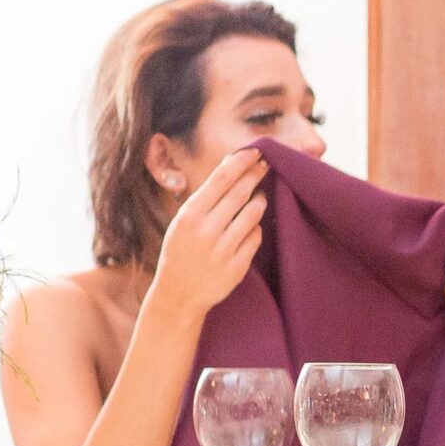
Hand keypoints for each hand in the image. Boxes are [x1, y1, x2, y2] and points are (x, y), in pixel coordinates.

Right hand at [147, 146, 267, 323]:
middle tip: (266, 165)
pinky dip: (256, 229)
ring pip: (253, 214)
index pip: (221, 179)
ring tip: (259, 196)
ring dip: (260, 201)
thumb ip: (206, 197)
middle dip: (256, 175)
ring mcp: (222, 249)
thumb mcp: (184, 220)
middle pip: (240, 193)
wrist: (178, 293)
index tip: (256, 152)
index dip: (242, 162)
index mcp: (189, 215)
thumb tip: (231, 164)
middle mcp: (205, 230)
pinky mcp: (237, 267)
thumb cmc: (182, 250)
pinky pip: (256, 238)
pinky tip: (252, 226)